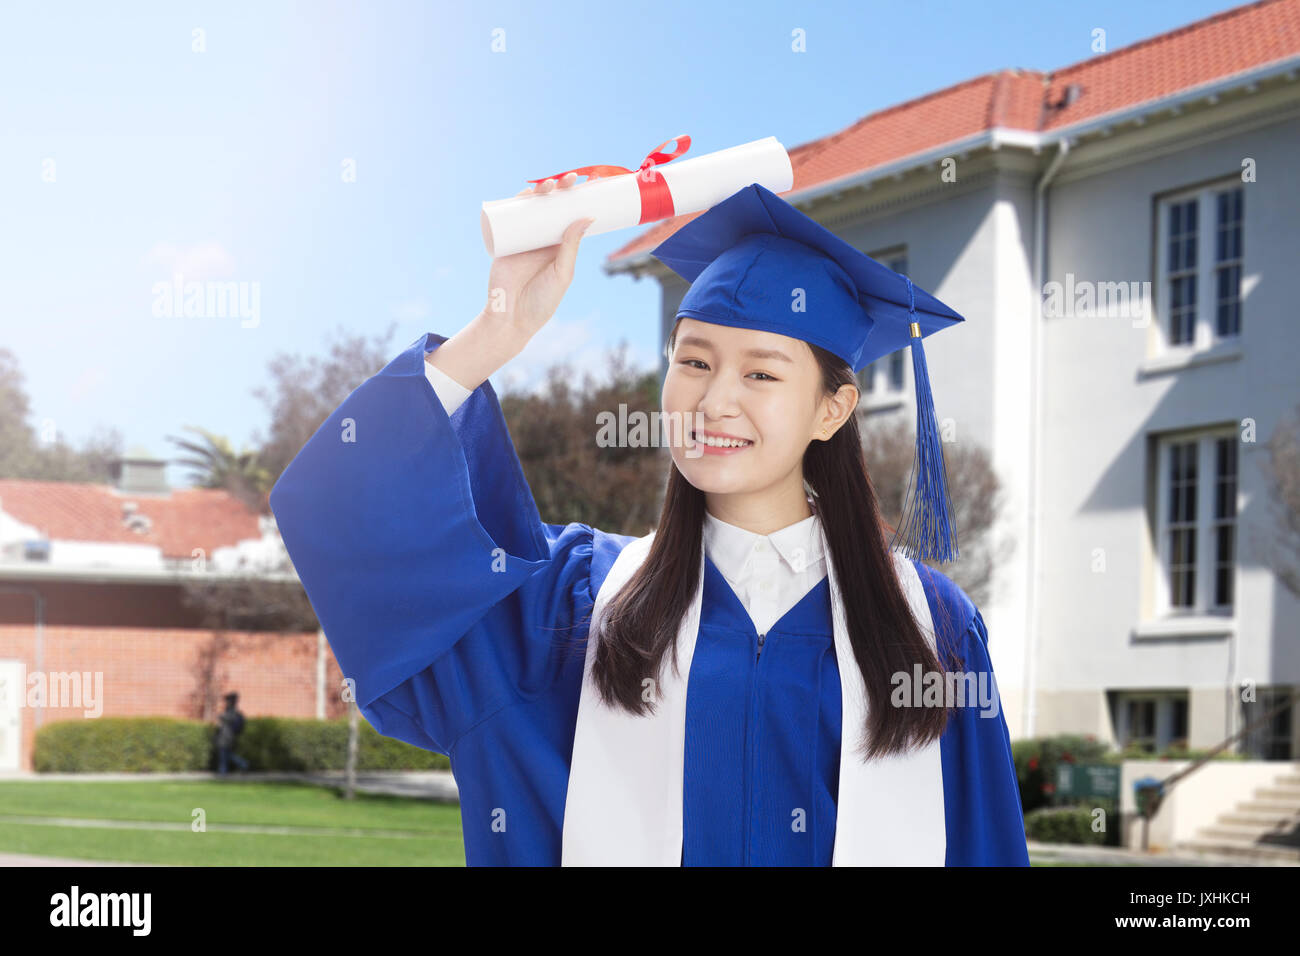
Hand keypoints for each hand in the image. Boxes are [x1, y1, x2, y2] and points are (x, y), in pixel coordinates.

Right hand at [482, 170, 597, 340]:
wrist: (511, 318)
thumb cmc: (542, 302)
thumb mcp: (562, 273)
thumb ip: (571, 246)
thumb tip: (587, 217)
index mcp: (560, 247)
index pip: (571, 218)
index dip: (579, 201)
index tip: (591, 186)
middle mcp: (542, 240)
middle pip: (552, 208)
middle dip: (562, 190)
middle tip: (573, 180)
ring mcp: (523, 238)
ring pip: (533, 208)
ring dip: (542, 191)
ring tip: (552, 184)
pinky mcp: (505, 241)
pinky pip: (510, 217)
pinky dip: (516, 202)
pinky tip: (527, 192)